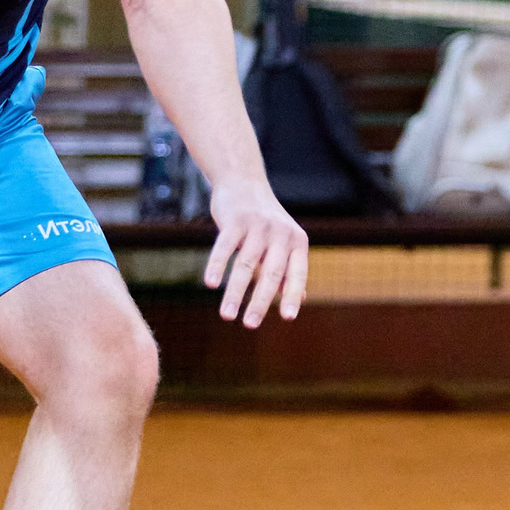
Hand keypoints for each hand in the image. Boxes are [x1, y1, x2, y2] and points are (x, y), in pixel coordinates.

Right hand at [203, 178, 308, 327]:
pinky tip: (210, 284)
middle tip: (250, 326)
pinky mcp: (235, 219)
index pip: (297, 274)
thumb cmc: (265, 222)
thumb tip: (299, 300)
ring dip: (235, 292)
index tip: (287, 318)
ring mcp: (258, 225)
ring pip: (245, 265)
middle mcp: (281, 233)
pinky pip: (224, 247)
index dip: (292, 296)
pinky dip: (216, 266)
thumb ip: (288, 270)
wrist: (243, 182)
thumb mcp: (283, 242)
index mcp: (297, 242)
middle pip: (270, 274)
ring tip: (227, 316)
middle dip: (259, 303)